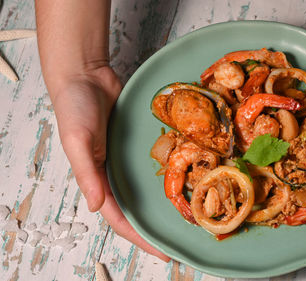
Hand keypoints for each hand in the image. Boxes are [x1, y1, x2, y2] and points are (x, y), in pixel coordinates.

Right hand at [53, 66, 169, 261]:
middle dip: (156, 227)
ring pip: (147, 189)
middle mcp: (114, 173)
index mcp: (96, 179)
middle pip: (137, 208)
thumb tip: (95, 206)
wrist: (86, 75)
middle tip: (182, 239)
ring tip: (189, 216)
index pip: (119, 218)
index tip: (162, 251)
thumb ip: (86, 174)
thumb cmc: (74, 107)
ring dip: (164, 203)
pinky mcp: (138, 143)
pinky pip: (154, 164)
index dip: (140, 237)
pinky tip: (187, 178)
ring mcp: (127, 159)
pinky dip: (167, 174)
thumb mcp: (77, 141)